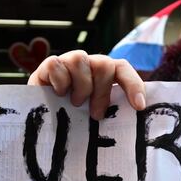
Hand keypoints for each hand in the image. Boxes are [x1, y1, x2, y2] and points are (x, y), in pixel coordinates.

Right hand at [29, 50, 145, 120]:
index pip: (122, 69)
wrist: (41, 119)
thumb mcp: (93, 118)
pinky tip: (59, 95)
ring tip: (76, 104)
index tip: (139, 107)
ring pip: (80, 59)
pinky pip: (56, 64)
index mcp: (103, 75)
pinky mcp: (48, 67)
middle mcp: (88, 65)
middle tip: (96, 114)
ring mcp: (68, 63)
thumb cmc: (72, 120)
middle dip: (102, 92)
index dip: (133, 85)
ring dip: (81, 86)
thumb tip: (133, 119)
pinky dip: (60, 82)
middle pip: (104, 64)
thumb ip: (110, 113)